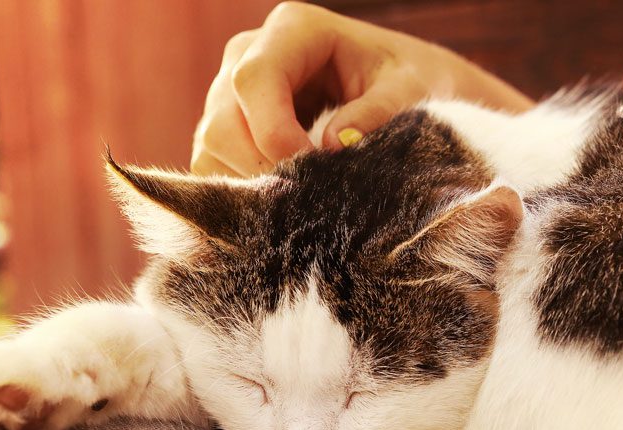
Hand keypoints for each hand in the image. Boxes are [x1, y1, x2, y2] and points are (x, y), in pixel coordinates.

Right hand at [191, 1, 532, 175]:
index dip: (274, 132)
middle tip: (311, 199)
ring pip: (212, 149)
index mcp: (293, 30)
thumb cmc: (410, 83)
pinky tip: (284, 207)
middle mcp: (250, 55)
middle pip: (224, 121)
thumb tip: (333, 144)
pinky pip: (213, 169)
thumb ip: (377, 112)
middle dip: (263, 167)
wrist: (406, 94)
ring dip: (253, 186)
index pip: (254, 79)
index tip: (313, 169)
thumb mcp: (410, 90)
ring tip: (304, 204)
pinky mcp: (229, 131)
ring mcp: (232, 93)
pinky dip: (243, 196)